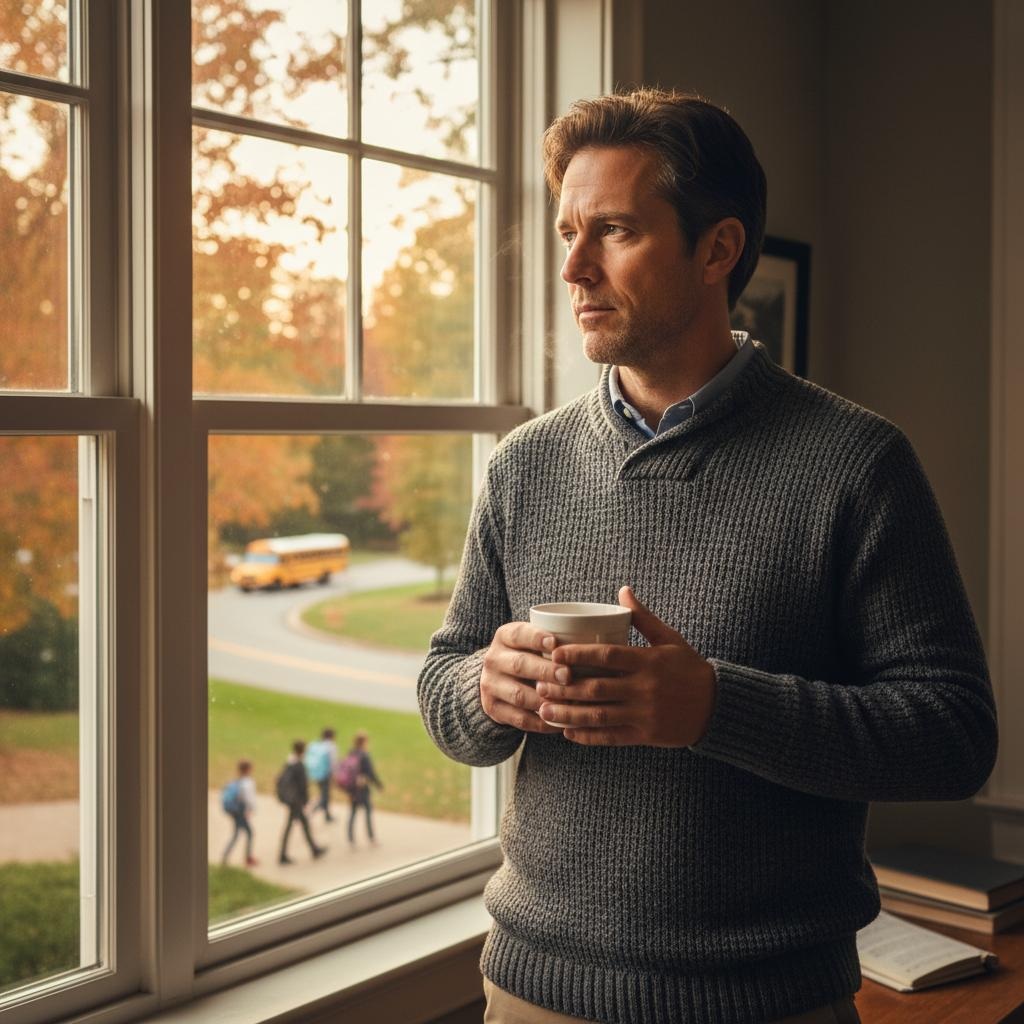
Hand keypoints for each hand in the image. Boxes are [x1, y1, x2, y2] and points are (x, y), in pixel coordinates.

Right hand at [480, 621, 570, 734]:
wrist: (497, 680)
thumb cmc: (528, 655)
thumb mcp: (532, 641)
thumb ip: (553, 642)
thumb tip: (593, 643)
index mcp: (504, 636)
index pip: (518, 634)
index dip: (536, 638)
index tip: (555, 642)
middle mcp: (493, 659)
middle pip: (520, 665)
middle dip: (546, 671)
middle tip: (568, 675)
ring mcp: (490, 685)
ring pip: (519, 695)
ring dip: (545, 700)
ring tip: (568, 703)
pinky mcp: (493, 709)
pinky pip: (520, 719)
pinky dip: (542, 722)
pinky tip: (561, 722)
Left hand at [536, 586, 716, 746]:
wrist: (717, 706)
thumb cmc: (689, 668)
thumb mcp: (669, 639)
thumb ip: (643, 618)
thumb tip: (623, 590)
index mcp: (647, 661)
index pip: (606, 657)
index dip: (578, 655)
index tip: (554, 653)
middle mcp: (644, 688)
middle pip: (596, 688)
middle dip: (564, 687)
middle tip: (539, 683)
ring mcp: (644, 714)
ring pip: (599, 715)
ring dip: (568, 714)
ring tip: (544, 710)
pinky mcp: (645, 735)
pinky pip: (611, 737)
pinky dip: (587, 736)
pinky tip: (567, 732)